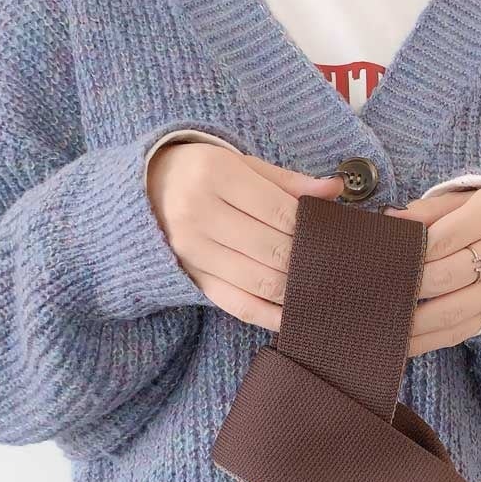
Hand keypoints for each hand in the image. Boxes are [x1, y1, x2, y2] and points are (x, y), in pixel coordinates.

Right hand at [147, 142, 344, 330]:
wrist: (146, 192)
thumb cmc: (205, 175)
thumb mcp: (243, 165)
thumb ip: (289, 182)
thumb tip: (334, 190)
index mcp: (214, 175)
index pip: (280, 212)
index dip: (311, 228)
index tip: (329, 235)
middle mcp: (198, 214)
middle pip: (274, 251)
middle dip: (308, 261)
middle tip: (332, 265)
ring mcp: (194, 252)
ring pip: (261, 282)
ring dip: (295, 289)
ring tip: (319, 286)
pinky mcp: (195, 281)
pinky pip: (241, 306)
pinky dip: (272, 316)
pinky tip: (294, 315)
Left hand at [384, 186, 480, 355]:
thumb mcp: (462, 200)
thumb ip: (427, 211)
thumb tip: (390, 221)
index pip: (444, 236)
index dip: (412, 251)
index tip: (384, 261)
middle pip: (449, 275)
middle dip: (410, 287)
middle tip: (377, 292)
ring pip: (453, 310)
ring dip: (415, 322)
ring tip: (385, 323)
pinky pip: (460, 332)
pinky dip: (428, 341)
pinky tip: (404, 343)